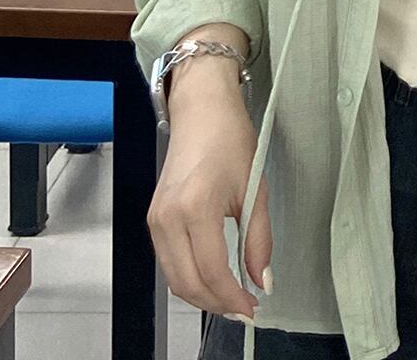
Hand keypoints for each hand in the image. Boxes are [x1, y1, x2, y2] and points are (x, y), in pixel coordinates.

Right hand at [146, 85, 271, 320]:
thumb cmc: (230, 140)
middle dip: (216, 303)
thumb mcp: (254, 188)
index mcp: (195, 209)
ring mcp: (155, 220)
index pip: (211, 272)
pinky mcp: (153, 218)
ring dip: (201, 295)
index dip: (233, 297)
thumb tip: (263, 281)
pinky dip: (188, 277)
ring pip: (173, 278)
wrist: (202, 110)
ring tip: (231, 296)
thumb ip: (258, 240)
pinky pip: (168, 262)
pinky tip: (212, 276)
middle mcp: (167, 219)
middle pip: (187, 283)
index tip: (254, 306)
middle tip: (244, 307)